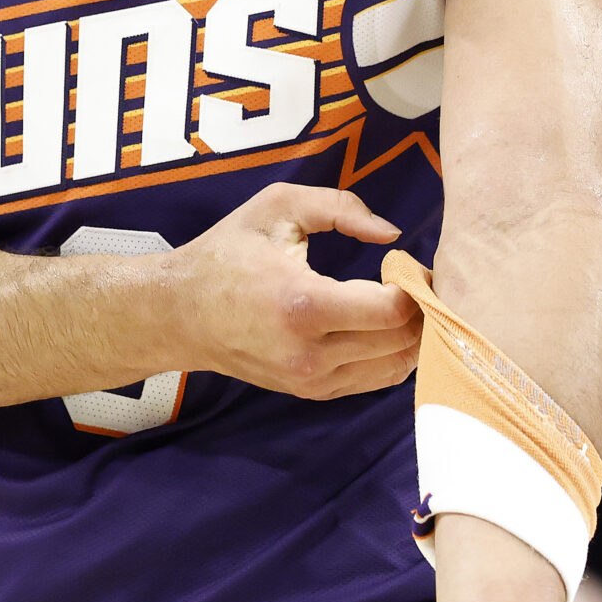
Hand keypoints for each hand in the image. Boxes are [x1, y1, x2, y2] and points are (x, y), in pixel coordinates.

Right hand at [171, 183, 420, 398]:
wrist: (179, 314)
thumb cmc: (227, 254)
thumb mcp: (277, 207)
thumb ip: (340, 208)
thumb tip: (391, 234)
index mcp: (304, 305)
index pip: (392, 311)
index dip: (414, 286)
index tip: (410, 265)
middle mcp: (311, 353)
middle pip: (401, 342)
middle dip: (421, 311)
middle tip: (417, 284)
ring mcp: (312, 381)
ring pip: (395, 368)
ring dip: (413, 337)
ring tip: (406, 306)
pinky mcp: (312, 393)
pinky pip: (374, 381)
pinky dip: (392, 356)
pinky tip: (387, 329)